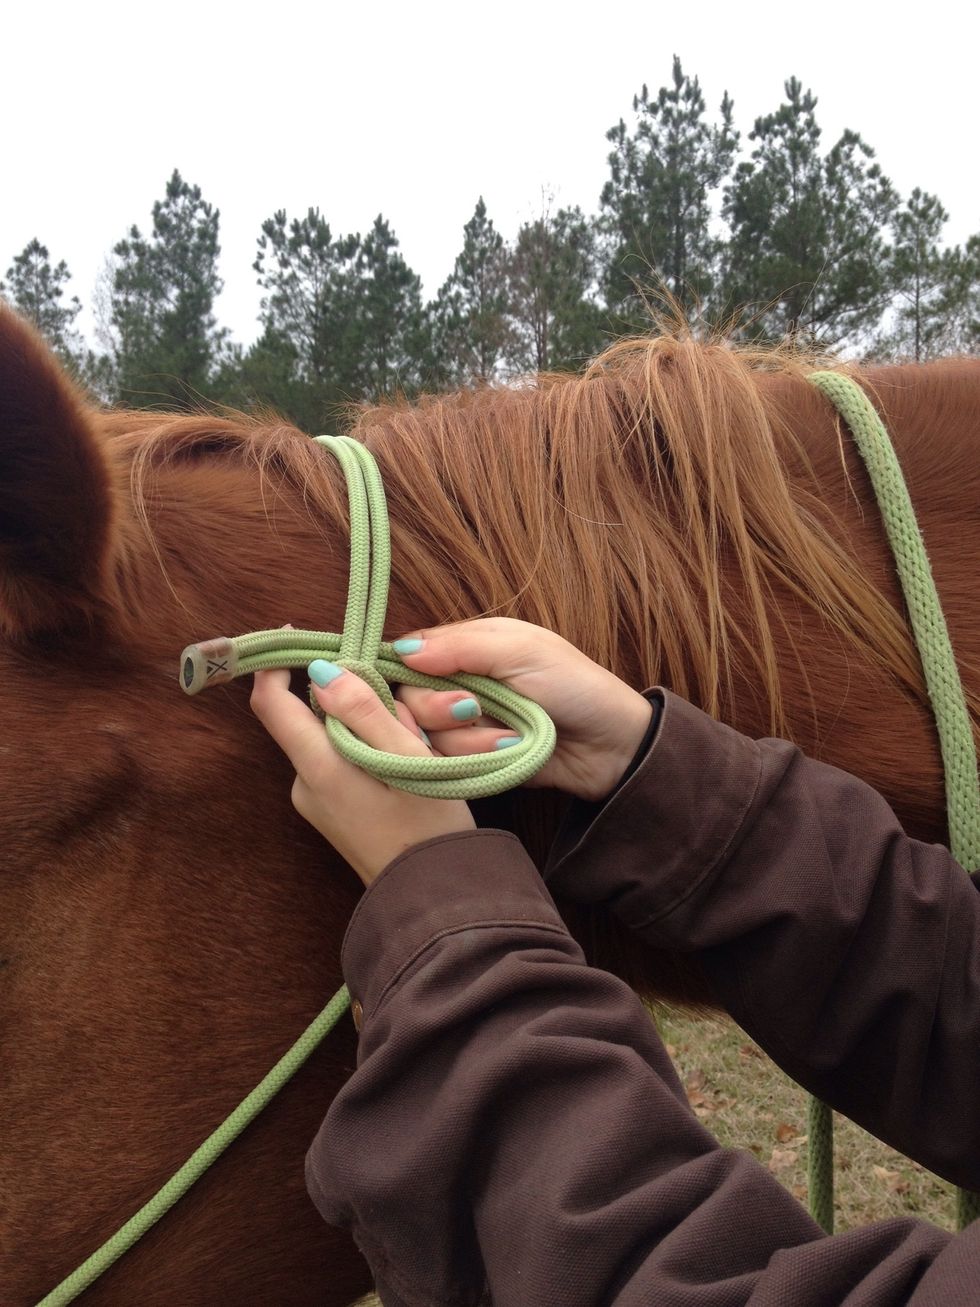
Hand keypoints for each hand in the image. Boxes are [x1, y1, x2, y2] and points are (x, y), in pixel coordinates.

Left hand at [251, 664, 474, 885]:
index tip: (298, 634)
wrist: (434, 898)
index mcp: (318, 767)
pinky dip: (367, 749)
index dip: (276, 663)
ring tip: (414, 741)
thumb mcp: (408, 759)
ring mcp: (316, 802)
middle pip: (308, 717)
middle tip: (400, 707)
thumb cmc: (429, 827)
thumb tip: (321, 670)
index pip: (271, 703)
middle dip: (348, 697)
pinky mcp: (332, 813)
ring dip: (363, 724)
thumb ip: (365, 711)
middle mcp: (305, 784)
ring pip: (329, 738)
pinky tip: (405, 765)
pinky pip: (340, 762)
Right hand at [392, 618, 653, 801]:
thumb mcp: (522, 651)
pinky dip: (476, 760)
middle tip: (473, 709)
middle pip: (408, 701)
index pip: (407, 657)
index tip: (421, 682)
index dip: (406, 673)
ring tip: (510, 736)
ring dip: (468, 739)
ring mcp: (465, 726)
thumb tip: (403, 651)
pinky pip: (447, 765)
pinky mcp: (474, 761)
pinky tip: (508, 752)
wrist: (611, 745)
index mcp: (467, 647)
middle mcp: (458, 684)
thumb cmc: (575, 685)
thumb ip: (461, 647)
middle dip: (437, 708)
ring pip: (425, 737)